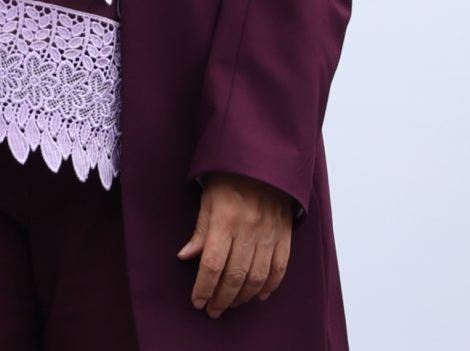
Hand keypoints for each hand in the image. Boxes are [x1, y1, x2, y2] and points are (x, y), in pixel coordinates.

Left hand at [177, 172, 294, 317]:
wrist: (264, 159)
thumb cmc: (229, 177)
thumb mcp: (208, 199)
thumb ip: (199, 231)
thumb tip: (185, 257)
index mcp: (225, 219)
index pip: (212, 264)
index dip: (204, 288)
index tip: (197, 302)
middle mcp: (249, 229)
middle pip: (235, 275)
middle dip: (221, 298)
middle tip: (213, 310)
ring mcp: (269, 232)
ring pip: (257, 277)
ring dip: (243, 297)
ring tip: (231, 304)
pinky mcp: (284, 234)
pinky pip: (279, 267)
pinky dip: (270, 285)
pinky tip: (259, 295)